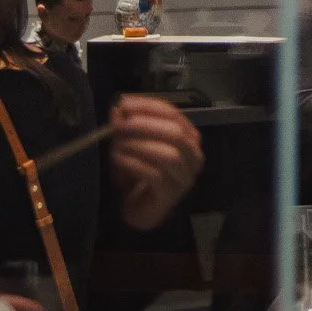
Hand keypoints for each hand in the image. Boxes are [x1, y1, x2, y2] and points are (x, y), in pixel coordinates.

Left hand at [109, 94, 204, 228]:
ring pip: (169, 155)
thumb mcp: (133, 141)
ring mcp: (184, 177)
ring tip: (117, 144)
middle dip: (145, 125)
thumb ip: (128, 123)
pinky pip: (155, 175)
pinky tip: (119, 159)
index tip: (123, 103)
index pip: (173, 113)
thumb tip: (118, 106)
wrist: (141, 207)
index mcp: (189, 137)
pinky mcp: (170, 194)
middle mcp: (193, 156)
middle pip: (175, 133)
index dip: (147, 106)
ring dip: (140, 145)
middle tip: (119, 125)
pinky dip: (134, 164)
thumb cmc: (141, 170)